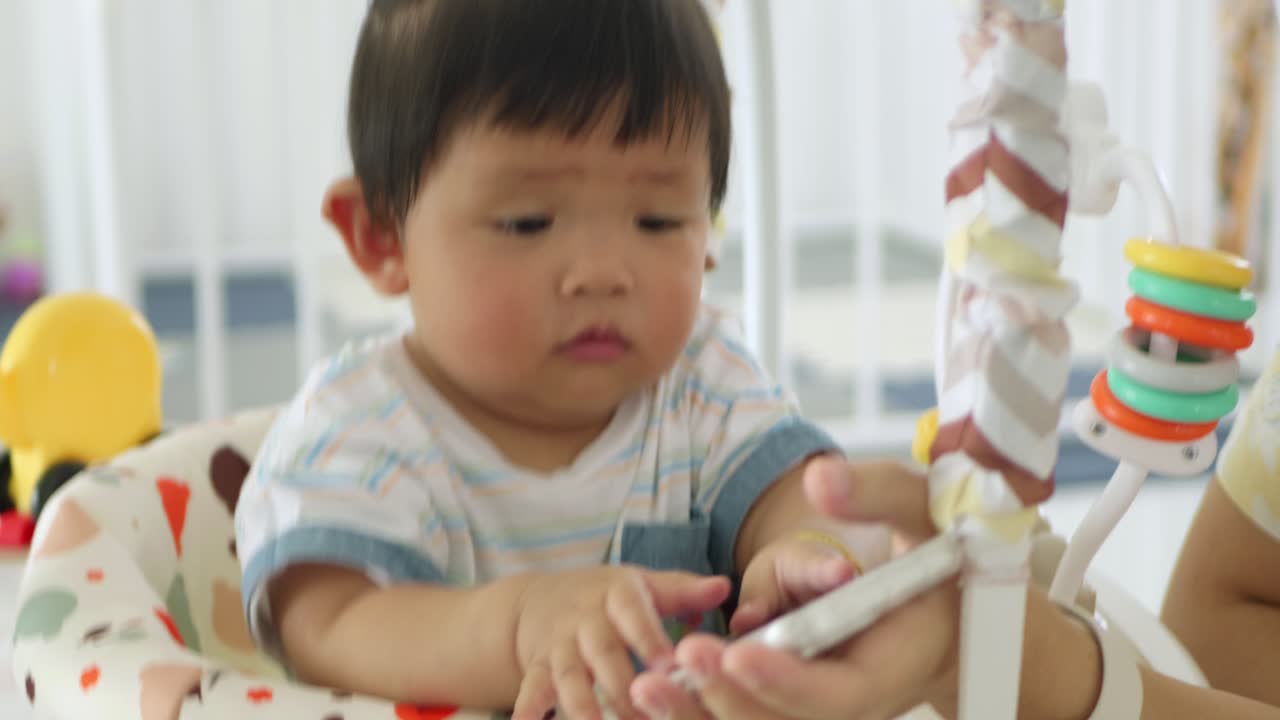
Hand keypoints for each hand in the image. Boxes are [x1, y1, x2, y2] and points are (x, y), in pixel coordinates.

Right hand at [512, 566, 730, 719]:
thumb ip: (681, 590)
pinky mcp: (537, 668)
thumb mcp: (641, 584)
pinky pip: (530, 689)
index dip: (648, 638)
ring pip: (568, 675)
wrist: (538, 601)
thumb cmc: (605, 597)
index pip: (634, 614)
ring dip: (582, 706)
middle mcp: (585, 619)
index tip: (669, 665)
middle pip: (603, 652)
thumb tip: (724, 587)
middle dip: (622, 686)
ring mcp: (559, 645)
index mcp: (616, 595)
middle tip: (647, 717)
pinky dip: (528, 710)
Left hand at [631, 457, 962, 718]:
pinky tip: (652, 695)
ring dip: (701, 714)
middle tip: (682, 656)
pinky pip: (744, 715)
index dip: (787, 680)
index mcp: (891, 664)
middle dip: (730, 695)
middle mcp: (853, 701)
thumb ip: (876, 493)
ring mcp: (820, 707)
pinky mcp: (792, 703)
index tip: (738, 649)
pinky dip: (700, 711)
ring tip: (645, 687)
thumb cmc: (937, 552)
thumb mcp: (923, 510)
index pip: (838, 693)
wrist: (943, 603)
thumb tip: (821, 480)